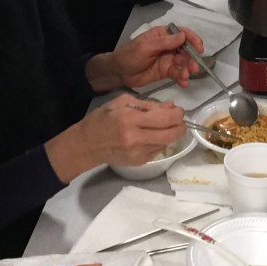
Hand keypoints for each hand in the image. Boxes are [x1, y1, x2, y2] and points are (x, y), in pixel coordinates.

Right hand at [45, 95, 185, 180]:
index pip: (164, 119)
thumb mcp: (122, 102)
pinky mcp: (138, 162)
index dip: (177, 114)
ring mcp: (138, 153)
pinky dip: (160, 142)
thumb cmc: (102, 119)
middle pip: (170, 135)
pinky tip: (151, 135)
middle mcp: (136, 139)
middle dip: (180, 126)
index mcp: (130, 120)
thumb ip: (147, 104)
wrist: (86, 145)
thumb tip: (170, 106)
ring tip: (164, 125)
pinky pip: (157, 150)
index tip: (178, 110)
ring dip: (170, 134)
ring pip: (166, 143)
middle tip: (178, 120)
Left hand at [107, 25, 203, 87]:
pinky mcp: (166, 71)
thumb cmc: (130, 55)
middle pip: (185, 50)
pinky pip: (177, 73)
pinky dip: (182, 78)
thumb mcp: (146, 47)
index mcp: (163, 35)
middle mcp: (168, 46)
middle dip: (191, 58)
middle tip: (193, 68)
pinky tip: (184, 83)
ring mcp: (168, 59)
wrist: (119, 73)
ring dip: (187, 69)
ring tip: (185, 77)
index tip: (199, 49)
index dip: (192, 40)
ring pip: (183, 63)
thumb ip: (164, 42)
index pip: (182, 33)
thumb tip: (183, 36)